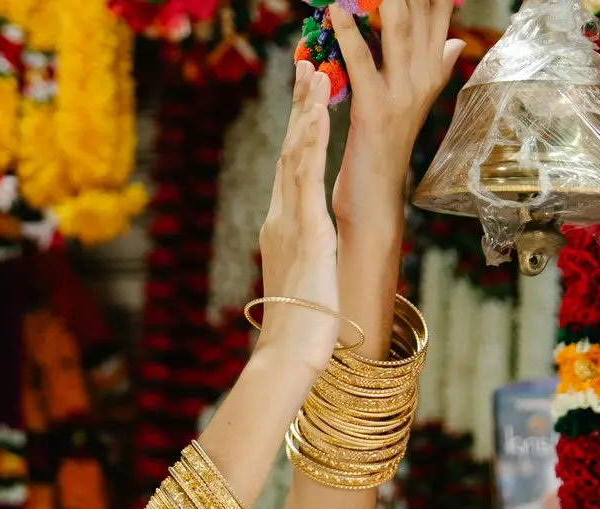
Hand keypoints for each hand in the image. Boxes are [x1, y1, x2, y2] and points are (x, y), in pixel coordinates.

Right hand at [257, 65, 338, 373]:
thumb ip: (308, 256)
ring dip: (304, 111)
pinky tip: (318, 115)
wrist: (290, 352)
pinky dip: (312, 142)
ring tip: (314, 74)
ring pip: (295, 154)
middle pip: (290, 150)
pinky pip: (308, 178)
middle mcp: (281, 217)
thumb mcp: (306, 279)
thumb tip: (313, 250)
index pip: (291, 167)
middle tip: (305, 65)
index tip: (305, 97)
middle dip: (298, 106)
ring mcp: (291, 222)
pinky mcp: (308, 231)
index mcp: (282, 227)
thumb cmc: (302, 327)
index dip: (299, 129)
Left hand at [330, 0, 464, 224]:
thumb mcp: (412, 104)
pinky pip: (362, 63)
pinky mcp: (375, 109)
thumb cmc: (385, 150)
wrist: (375, 201)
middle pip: (424, 15)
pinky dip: (348, 35)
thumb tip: (455, 42)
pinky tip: (336, 13)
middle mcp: (425, 79)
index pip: (439, 15)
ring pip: (399, 32)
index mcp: (433, 73)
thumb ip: (434, 69)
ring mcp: (403, 94)